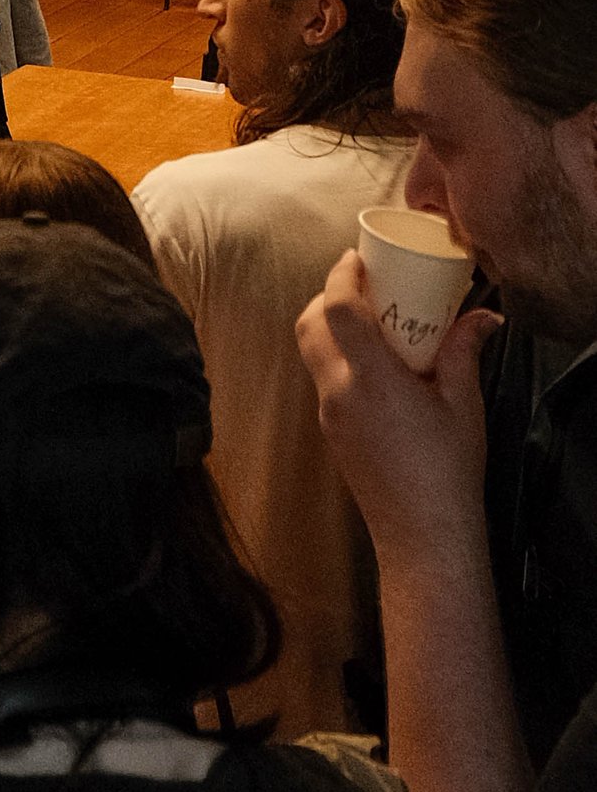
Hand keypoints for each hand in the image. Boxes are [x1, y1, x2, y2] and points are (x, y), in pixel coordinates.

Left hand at [297, 248, 498, 562]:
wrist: (422, 533)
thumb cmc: (446, 471)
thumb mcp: (463, 405)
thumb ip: (463, 352)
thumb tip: (482, 316)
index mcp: (370, 378)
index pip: (336, 309)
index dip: (341, 275)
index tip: (357, 258)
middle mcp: (338, 391)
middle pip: (308, 324)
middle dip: (327, 296)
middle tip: (364, 286)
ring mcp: (327, 413)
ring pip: (310, 351)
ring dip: (329, 326)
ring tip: (372, 322)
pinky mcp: (329, 431)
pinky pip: (322, 377)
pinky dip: (337, 356)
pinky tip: (374, 363)